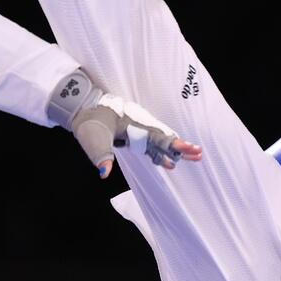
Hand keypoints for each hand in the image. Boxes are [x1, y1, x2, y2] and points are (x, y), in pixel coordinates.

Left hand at [47, 70, 202, 178]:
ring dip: (174, 151)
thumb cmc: (88, 122)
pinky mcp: (131, 137)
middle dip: (181, 147)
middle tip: (199, 155)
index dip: (174, 145)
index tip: (189, 149)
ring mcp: (136, 133)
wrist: (81, 107)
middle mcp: (139, 129)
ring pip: (160, 143)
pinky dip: (162, 154)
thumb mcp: (91, 139)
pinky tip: (169, 164)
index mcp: (134, 127)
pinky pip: (151, 146)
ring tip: (193, 158)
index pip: (158, 138)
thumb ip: (101, 156)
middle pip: (164, 140)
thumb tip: (104, 172)